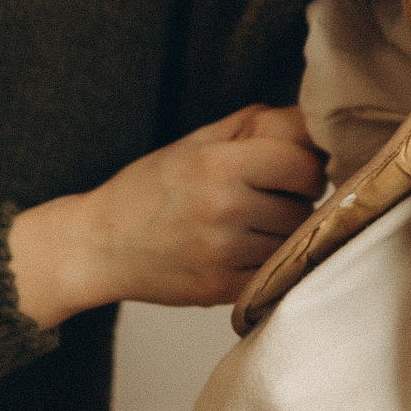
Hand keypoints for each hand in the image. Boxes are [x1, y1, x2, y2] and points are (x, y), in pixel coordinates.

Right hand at [7, 105, 323, 327]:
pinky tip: (243, 252)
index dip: (306, 165)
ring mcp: (224, 252)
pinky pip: (274, 273)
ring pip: (293, 241)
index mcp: (219, 163)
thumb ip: (255, 124)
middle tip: (268, 197)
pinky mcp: (221, 289)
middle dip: (295, 200)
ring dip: (283, 233)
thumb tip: (311, 122)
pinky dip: (267, 263)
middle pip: (305, 205)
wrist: (98, 246)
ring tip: (251, 225)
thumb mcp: (197, 141)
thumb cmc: (148, 189)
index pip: (305, 164)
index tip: (293, 170)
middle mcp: (225, 207)